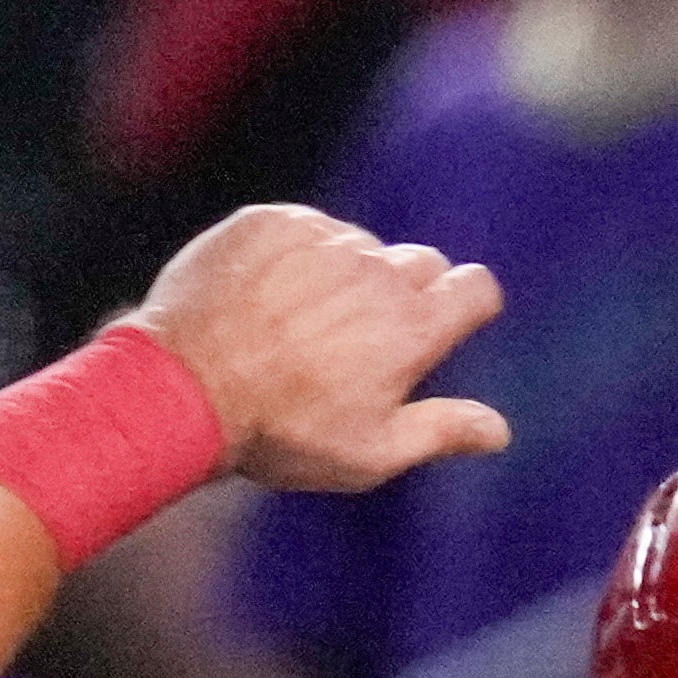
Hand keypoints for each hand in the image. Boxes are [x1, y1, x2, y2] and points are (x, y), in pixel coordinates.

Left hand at [130, 207, 506, 493]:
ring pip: (360, 246)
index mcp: (412, 327)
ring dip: (348, 274)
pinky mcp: (269, 223)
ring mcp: (320, 240)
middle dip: (408, 292)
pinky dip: (300, 254)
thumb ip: (441, 433)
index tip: (447, 322)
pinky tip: (271, 295)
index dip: (467, 304)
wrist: (179, 388)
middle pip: (422, 262)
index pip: (476, 287)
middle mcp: (374, 272)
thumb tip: (498, 429)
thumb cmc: (279, 431)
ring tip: (304, 320)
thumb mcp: (370, 454)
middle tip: (364, 336)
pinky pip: (306, 228)